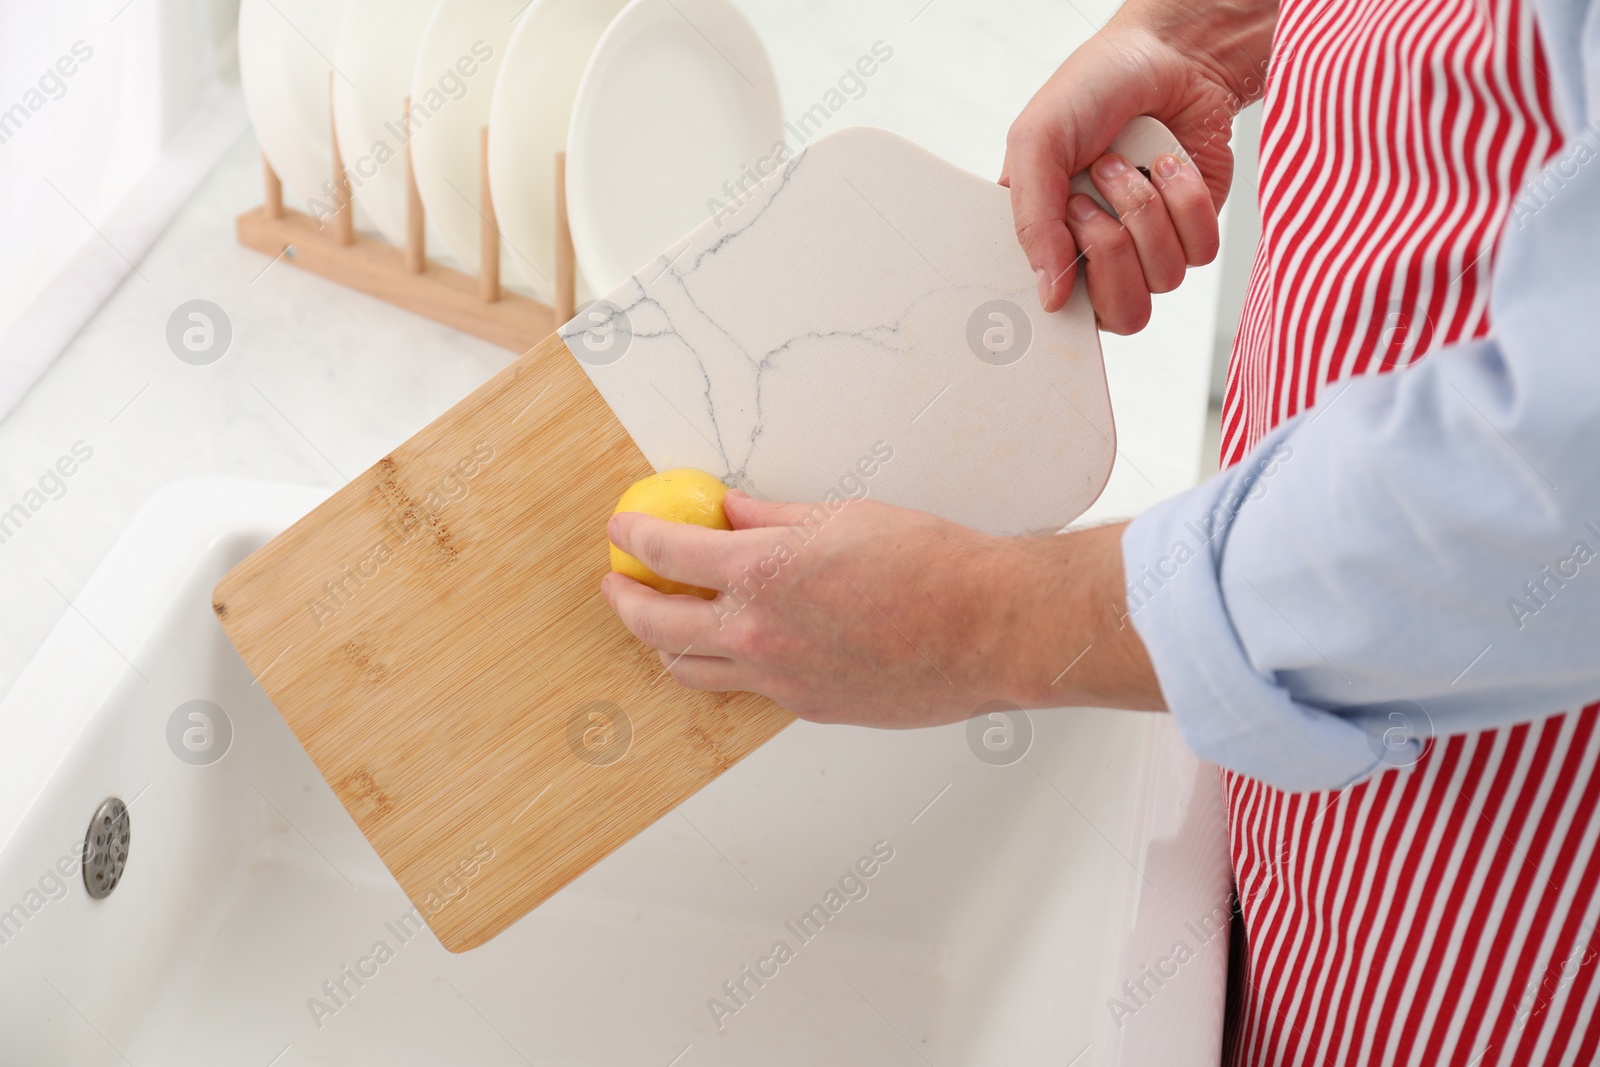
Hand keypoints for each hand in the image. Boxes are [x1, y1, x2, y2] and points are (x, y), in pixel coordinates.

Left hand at [601, 491, 1164, 726]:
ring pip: (696, 672)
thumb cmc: (933, 566)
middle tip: (620, 584)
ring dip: (669, 644)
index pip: (668, 553)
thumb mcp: (841, 517)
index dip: (636, 537)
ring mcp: (783, 682)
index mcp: (762, 575)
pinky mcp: (811, 709)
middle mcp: (760, 636)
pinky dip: (733, 665)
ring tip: (666, 622)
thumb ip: (772, 519)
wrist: (990, 627)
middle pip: (659, 627)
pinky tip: (745, 645)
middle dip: (627, 602)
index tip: (625, 529)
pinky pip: (751, 689)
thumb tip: (730, 513)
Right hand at [1001, 0, 1275, 328]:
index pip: (1053, 313)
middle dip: (1109, 252)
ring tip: (1128, 164)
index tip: (1056, 266)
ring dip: (1144, 211)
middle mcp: (1099, 255)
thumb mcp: (1036, 141)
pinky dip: (1185, 201)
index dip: (1061, 301)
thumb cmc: (1094, 90)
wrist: (1169, 56)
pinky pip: (1200, 250)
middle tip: (1089, 202)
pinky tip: (1167, 164)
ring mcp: (1151, 248)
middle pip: (1119, 315)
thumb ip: (1032, 220)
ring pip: (1162, 280)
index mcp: (1048, 242)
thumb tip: (1048, 294)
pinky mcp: (1196, 231)